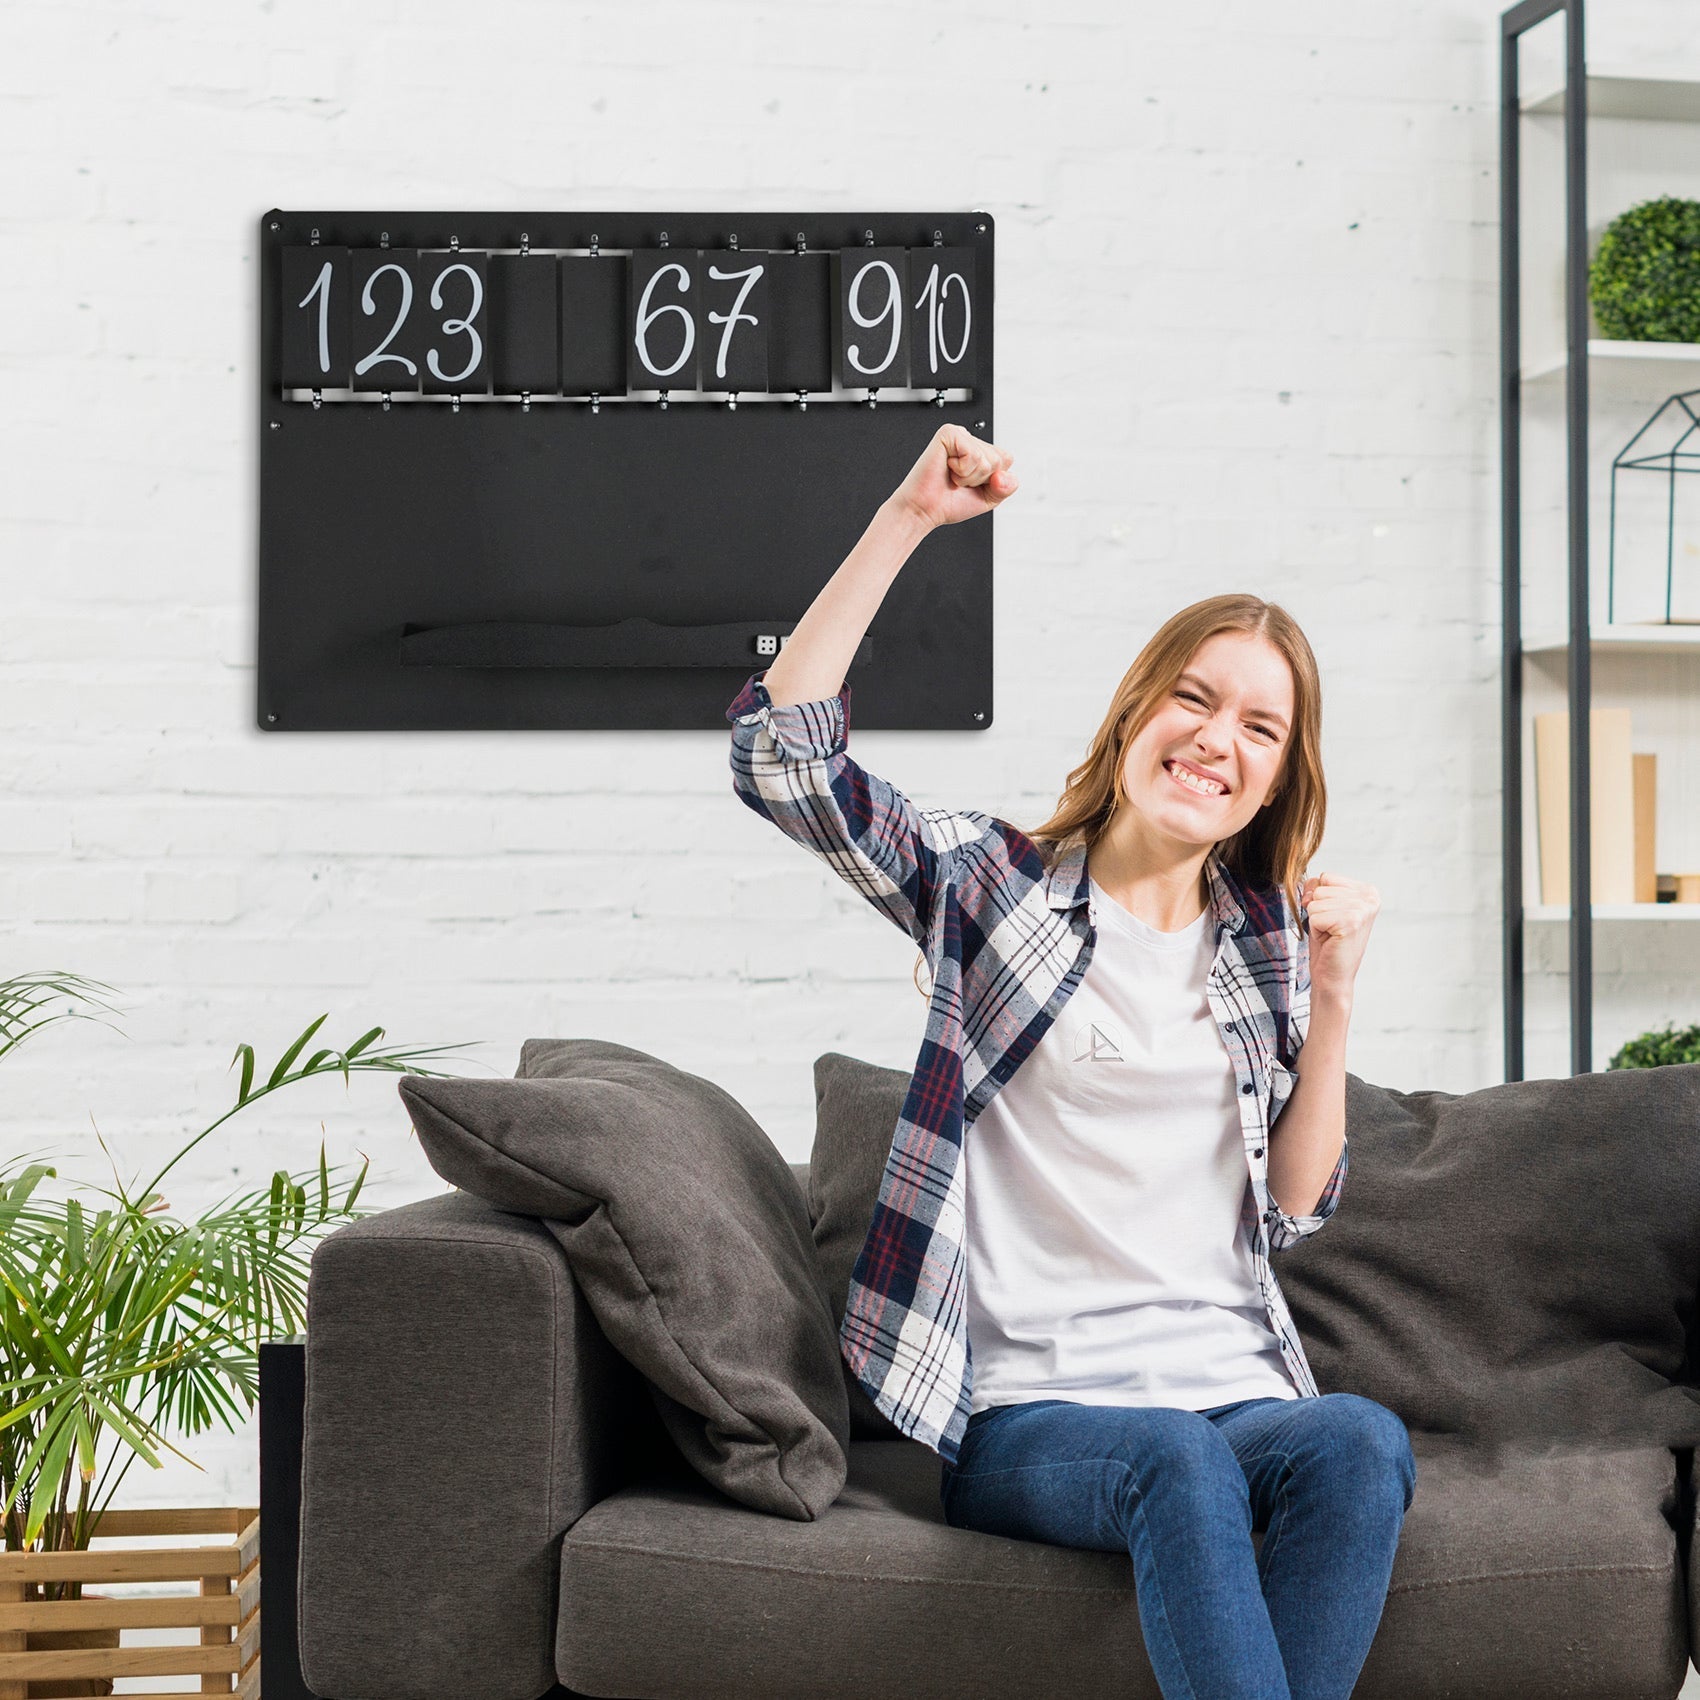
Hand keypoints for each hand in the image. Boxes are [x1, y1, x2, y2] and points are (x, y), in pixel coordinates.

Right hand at [889, 424, 1017, 530]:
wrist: (923, 510)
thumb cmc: (948, 503)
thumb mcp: (988, 499)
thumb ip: (1006, 487)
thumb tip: (1004, 475)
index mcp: (979, 451)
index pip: (1006, 459)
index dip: (992, 481)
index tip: (971, 485)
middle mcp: (970, 441)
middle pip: (999, 459)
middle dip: (981, 479)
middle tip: (959, 482)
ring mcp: (960, 435)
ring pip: (987, 458)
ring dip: (970, 477)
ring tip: (952, 477)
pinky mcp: (949, 434)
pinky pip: (973, 455)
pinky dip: (962, 470)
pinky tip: (948, 468)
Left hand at [1299, 872, 1378, 1003]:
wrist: (1333, 975)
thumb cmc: (1328, 941)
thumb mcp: (1323, 906)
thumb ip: (1316, 887)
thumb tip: (1309, 889)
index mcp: (1367, 890)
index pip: (1325, 877)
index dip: (1319, 898)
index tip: (1332, 917)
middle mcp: (1369, 897)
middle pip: (1320, 888)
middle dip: (1317, 910)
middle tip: (1331, 928)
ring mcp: (1362, 909)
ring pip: (1315, 901)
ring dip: (1316, 920)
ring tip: (1331, 934)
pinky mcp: (1351, 922)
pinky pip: (1314, 916)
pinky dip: (1315, 929)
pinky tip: (1329, 940)